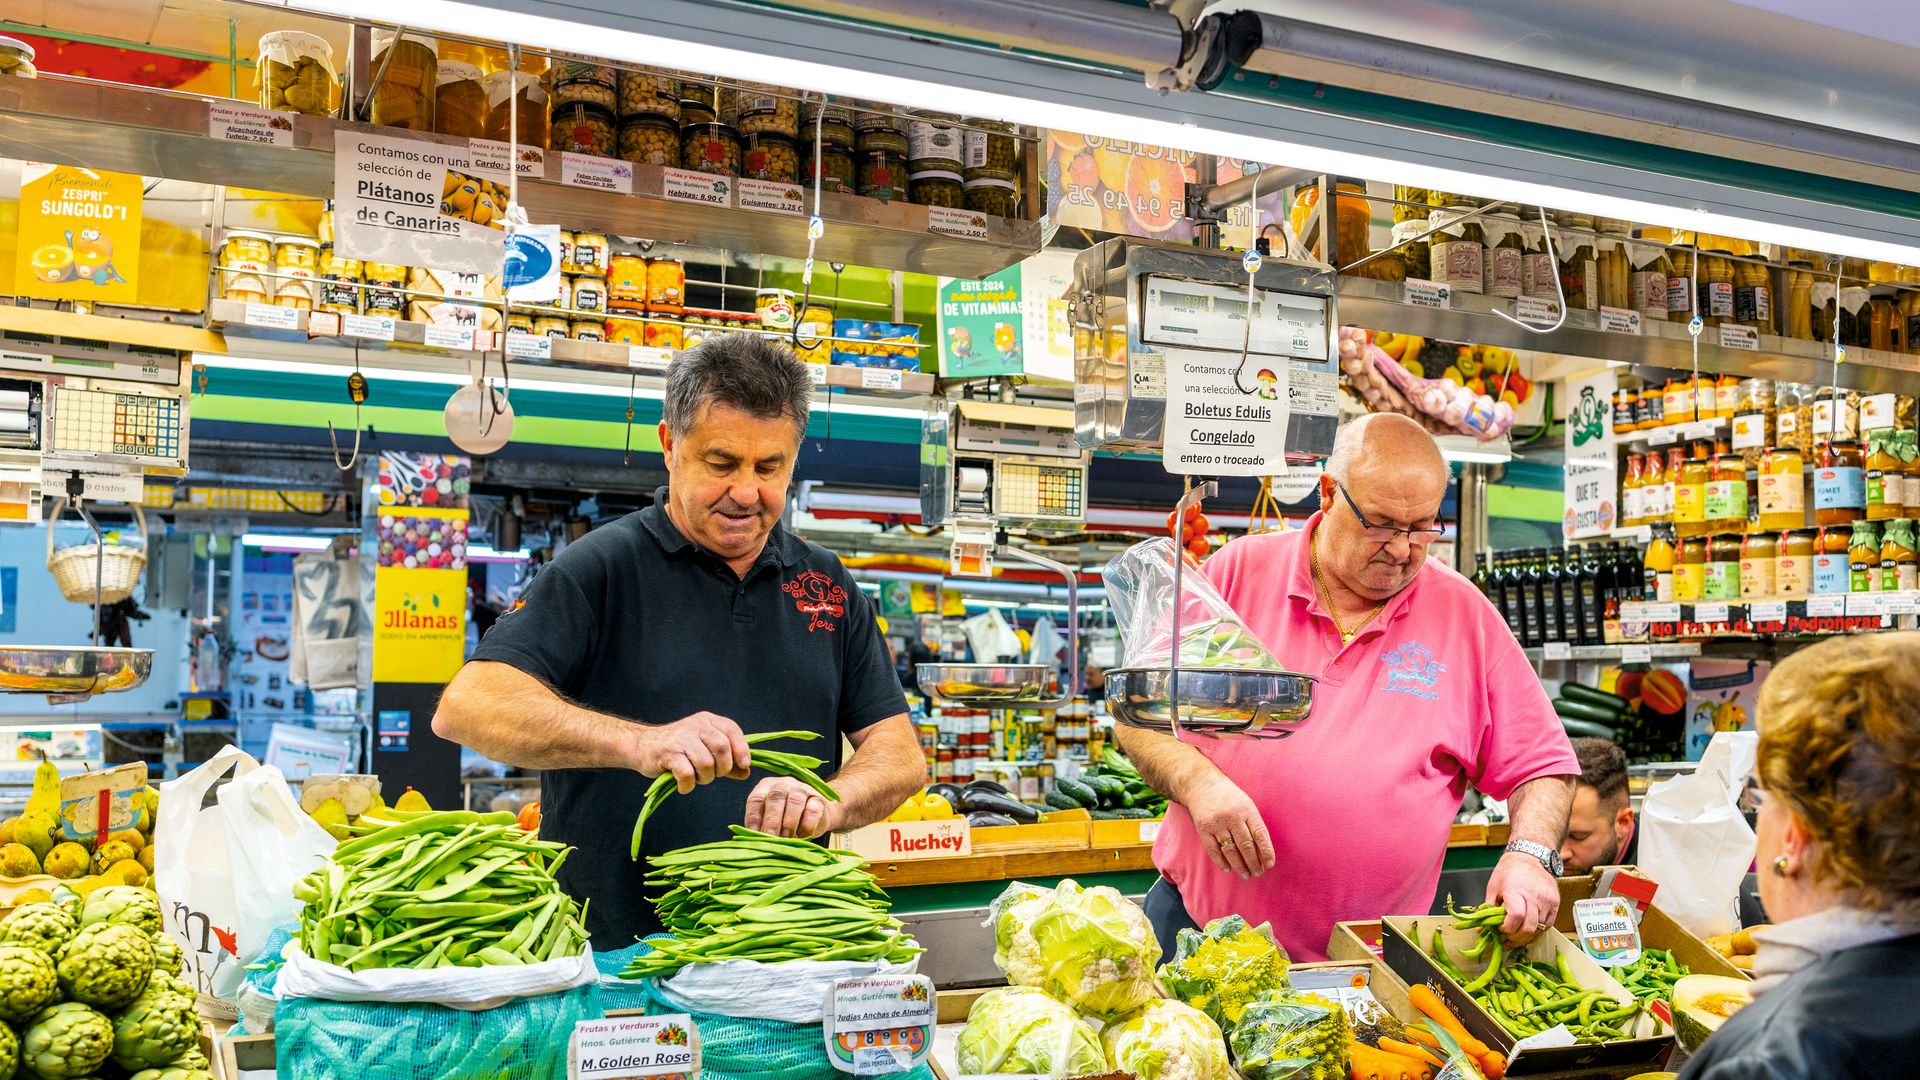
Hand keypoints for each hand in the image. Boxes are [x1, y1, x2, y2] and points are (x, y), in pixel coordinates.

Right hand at [631, 712, 750, 793]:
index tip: (744, 765)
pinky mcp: (668, 753)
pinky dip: (688, 785)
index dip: (741, 749)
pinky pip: (687, 774)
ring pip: (706, 763)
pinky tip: (684, 785)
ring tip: (695, 778)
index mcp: (707, 721)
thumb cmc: (677, 749)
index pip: (732, 730)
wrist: (642, 746)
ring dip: (704, 778)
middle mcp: (695, 725)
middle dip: (722, 768)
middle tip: (712, 774)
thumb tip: (746, 772)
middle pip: (722, 748)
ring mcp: (681, 738)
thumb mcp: (704, 749)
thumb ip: (726, 760)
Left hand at [744, 777, 839, 837]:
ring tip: (786, 839)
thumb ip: (762, 827)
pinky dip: (807, 825)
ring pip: (795, 801)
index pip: (756, 799)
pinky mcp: (819, 800)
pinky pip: (813, 810)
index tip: (753, 834)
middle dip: (772, 820)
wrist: (817, 815)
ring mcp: (802, 789)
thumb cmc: (787, 820)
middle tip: (770, 838)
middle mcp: (783, 784)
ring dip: (789, 823)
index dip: (754, 817)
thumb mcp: (771, 821)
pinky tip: (803, 836)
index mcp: (766, 787)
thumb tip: (753, 842)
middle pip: (776, 797)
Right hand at [1186, 775, 1272, 880]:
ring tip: (1246, 874)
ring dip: (1239, 865)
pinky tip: (1228, 868)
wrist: (1200, 784)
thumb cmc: (1228, 796)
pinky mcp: (1203, 829)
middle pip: (1246, 845)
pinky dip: (1221, 862)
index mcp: (1247, 810)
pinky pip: (1213, 850)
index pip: (1260, 834)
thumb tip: (1262, 850)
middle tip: (1258, 873)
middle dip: (1253, 862)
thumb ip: (1253, 824)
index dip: (1266, 851)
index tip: (1270, 865)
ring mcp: (1217, 824)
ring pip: (1230, 850)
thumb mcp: (1246, 804)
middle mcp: (1232, 817)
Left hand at [1486, 851, 1559, 942]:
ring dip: (1526, 938)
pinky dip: (1537, 932)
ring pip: (1539, 929)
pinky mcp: (1555, 904)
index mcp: (1516, 891)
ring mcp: (1547, 901)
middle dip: (1515, 939)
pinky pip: (1548, 925)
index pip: (1515, 917)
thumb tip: (1482, 930)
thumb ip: (1489, 910)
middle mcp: (1534, 897)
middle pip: (1528, 928)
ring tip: (1515, 937)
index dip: (1507, 929)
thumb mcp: (1493, 888)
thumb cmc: (1509, 871)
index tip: (1500, 929)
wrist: (1529, 857)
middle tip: (1506, 941)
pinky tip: (1527, 931)